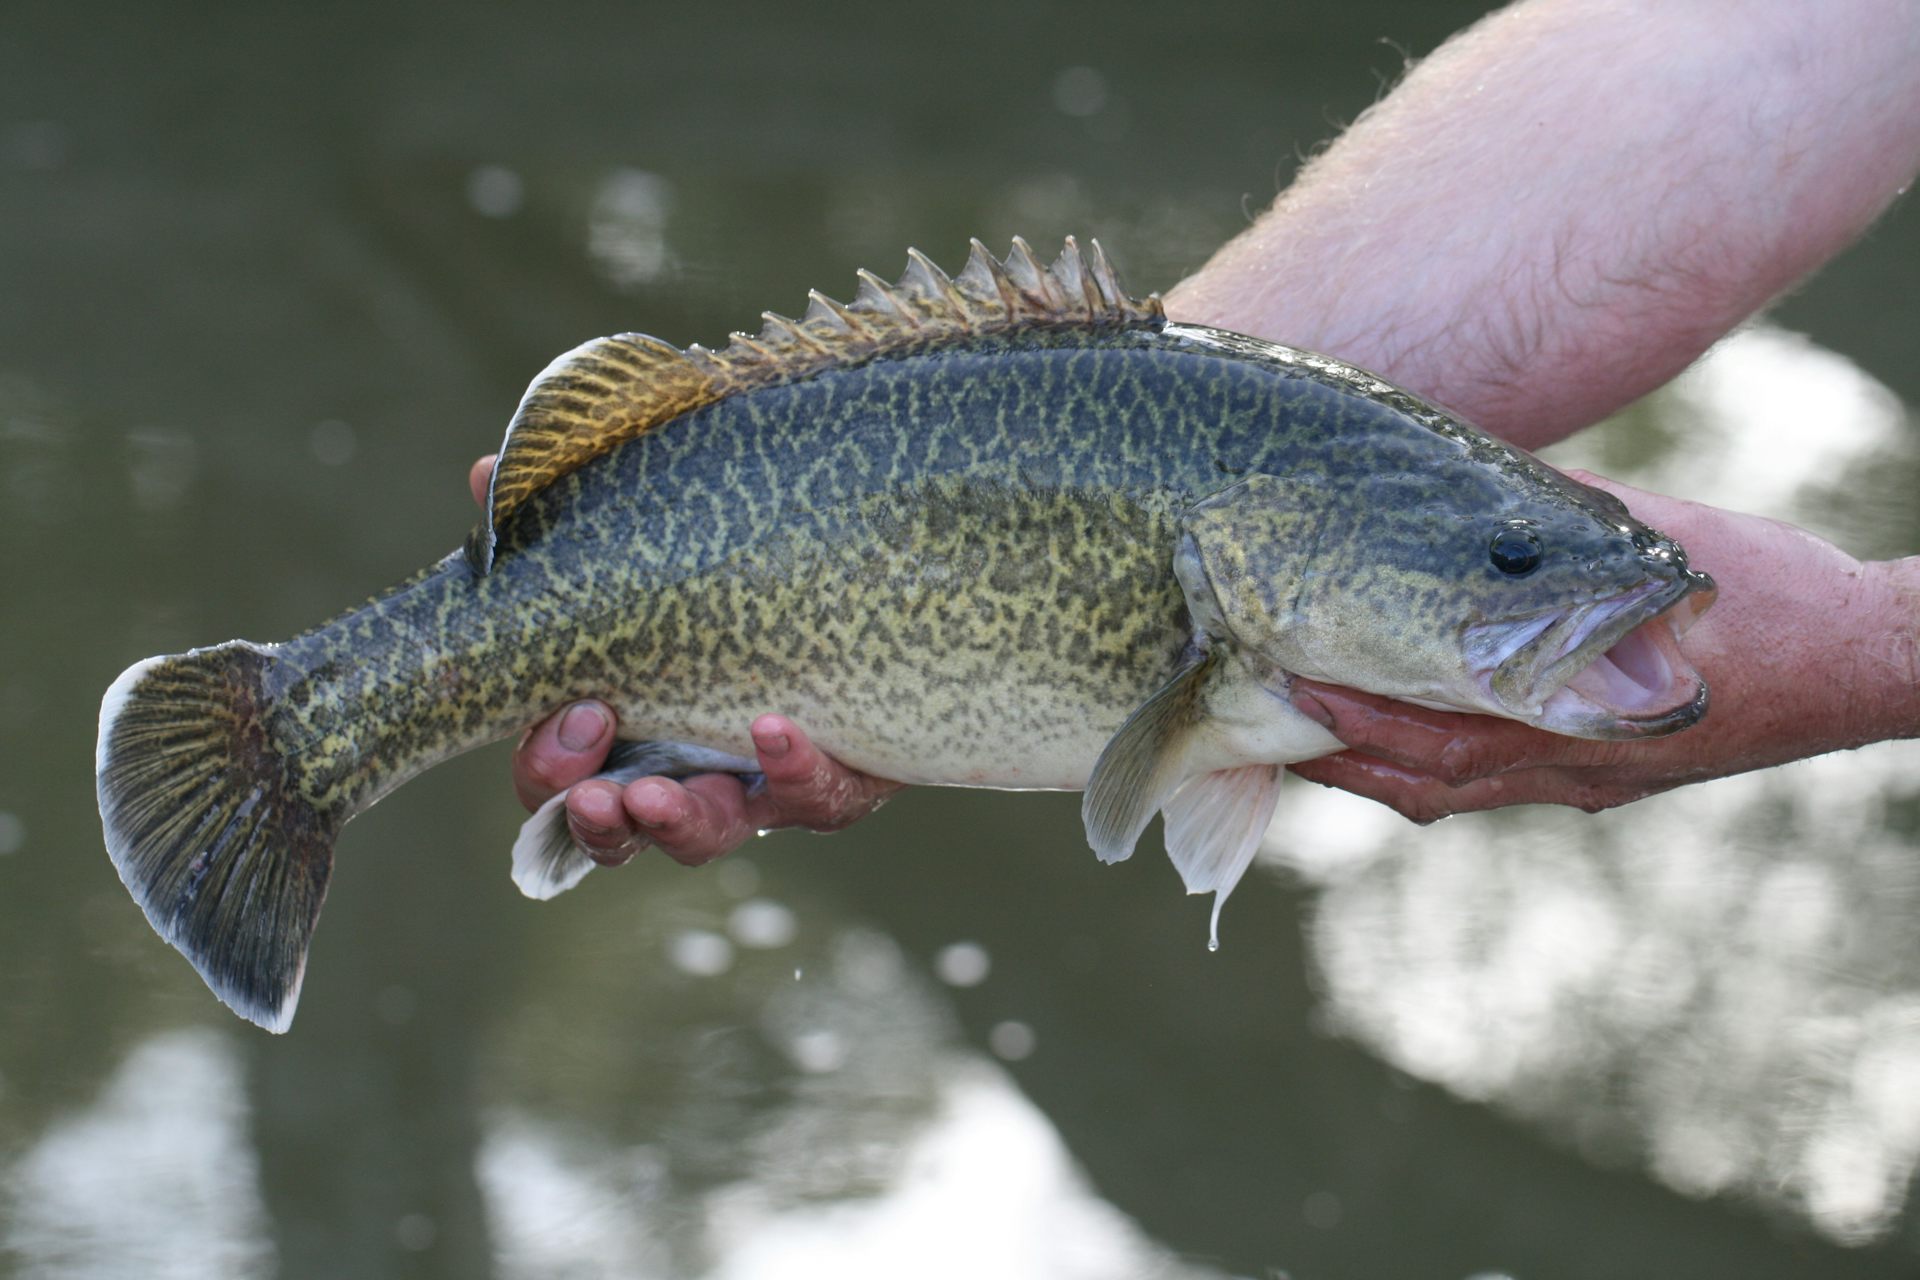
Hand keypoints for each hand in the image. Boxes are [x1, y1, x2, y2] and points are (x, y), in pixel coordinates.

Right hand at [470, 456, 901, 866]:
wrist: (879, 596)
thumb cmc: (740, 585)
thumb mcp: (659, 555)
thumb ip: (573, 524)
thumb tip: (485, 473)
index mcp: (629, 736)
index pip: (561, 783)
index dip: (550, 771)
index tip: (571, 718)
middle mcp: (689, 776)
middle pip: (627, 829)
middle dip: (605, 820)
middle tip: (598, 794)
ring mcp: (763, 789)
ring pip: (712, 833)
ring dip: (678, 821)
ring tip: (656, 794)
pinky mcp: (840, 781)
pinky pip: (819, 797)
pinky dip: (795, 771)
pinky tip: (773, 728)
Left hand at [1284, 475, 1919, 821]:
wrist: (1869, 661)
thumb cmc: (1771, 595)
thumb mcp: (1658, 546)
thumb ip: (1563, 534)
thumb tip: (1478, 501)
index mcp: (1582, 719)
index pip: (1439, 738)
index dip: (1357, 721)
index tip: (1288, 691)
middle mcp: (1573, 766)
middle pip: (1426, 782)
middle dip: (1339, 754)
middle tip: (1259, 720)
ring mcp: (1588, 779)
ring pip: (1453, 790)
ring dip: (1376, 763)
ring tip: (1304, 724)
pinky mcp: (1604, 776)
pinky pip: (1496, 779)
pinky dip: (1433, 758)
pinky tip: (1400, 725)